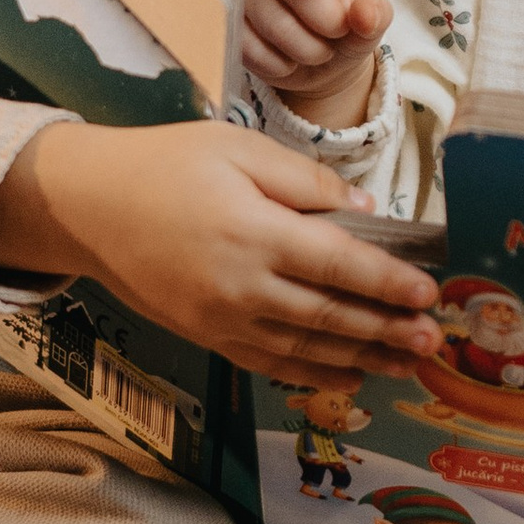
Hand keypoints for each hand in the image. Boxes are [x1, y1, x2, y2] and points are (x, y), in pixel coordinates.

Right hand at [0, 118, 442, 382]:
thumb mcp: (237, 148)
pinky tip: (349, 375)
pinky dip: (313, 373)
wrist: (89, 208)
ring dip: (363, 359)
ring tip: (408, 365)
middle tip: (434, 341)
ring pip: (306, 349)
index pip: (338, 264)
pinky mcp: (208, 336)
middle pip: (330, 316)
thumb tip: (364, 208)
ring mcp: (223, 319)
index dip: (388, 282)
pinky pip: (270, 363)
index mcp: (254, 231)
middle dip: (388, 331)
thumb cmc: (165, 165)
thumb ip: (304, 179)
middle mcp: (242, 286)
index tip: (428, 293)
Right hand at [239, 0, 392, 128]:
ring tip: (317, 50)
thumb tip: (366, 17)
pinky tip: (289, 61)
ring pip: (274, 25)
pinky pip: (251, 49)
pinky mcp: (234, 26)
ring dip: (307, 51)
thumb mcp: (372, 17)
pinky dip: (280, 66)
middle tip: (338, 32)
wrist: (324, 61)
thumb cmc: (349, 24)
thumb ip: (374, 14)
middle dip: (328, 23)